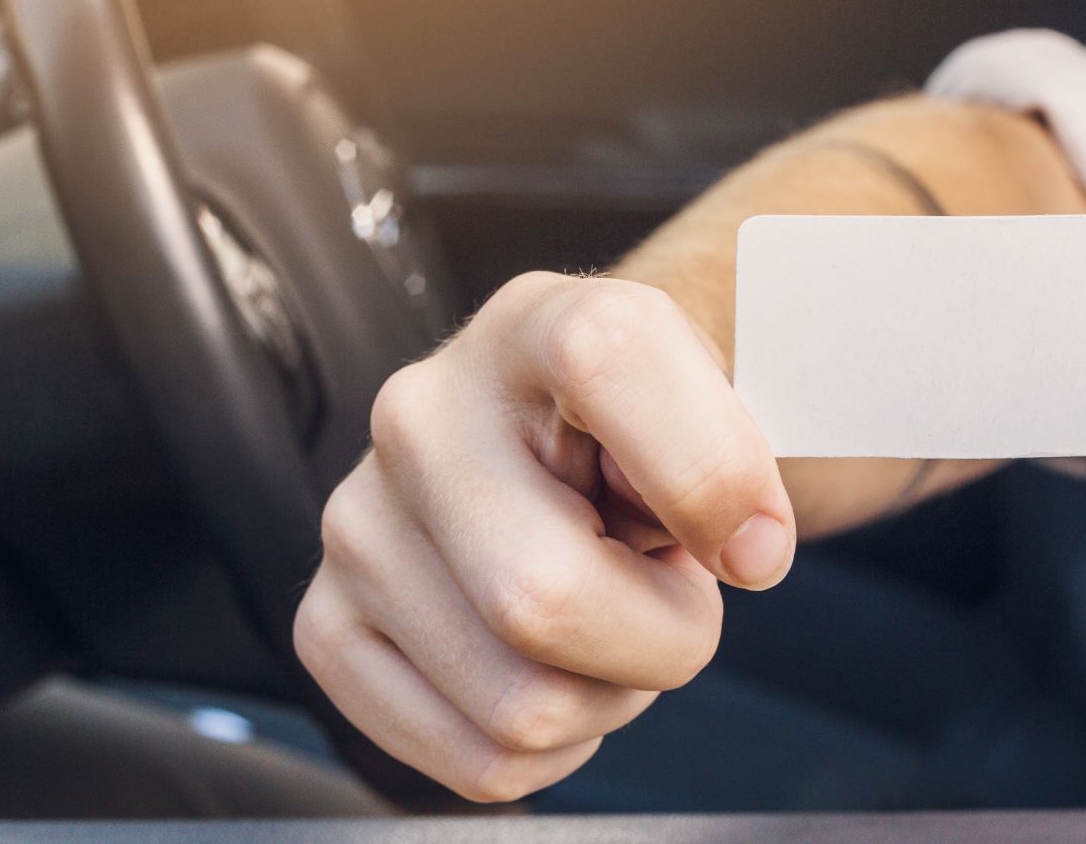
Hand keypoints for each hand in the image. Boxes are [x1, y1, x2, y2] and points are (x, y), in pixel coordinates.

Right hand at [294, 272, 794, 801]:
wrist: (565, 452)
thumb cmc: (652, 441)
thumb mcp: (722, 411)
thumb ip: (746, 457)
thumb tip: (747, 551)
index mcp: (536, 325)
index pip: (609, 362)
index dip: (709, 475)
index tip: (755, 539)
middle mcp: (420, 412)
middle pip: (543, 598)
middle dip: (661, 636)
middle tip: (669, 588)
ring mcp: (360, 521)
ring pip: (519, 705)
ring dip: (608, 694)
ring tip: (607, 615)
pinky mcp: (330, 621)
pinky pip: (476, 759)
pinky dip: (551, 746)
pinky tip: (554, 665)